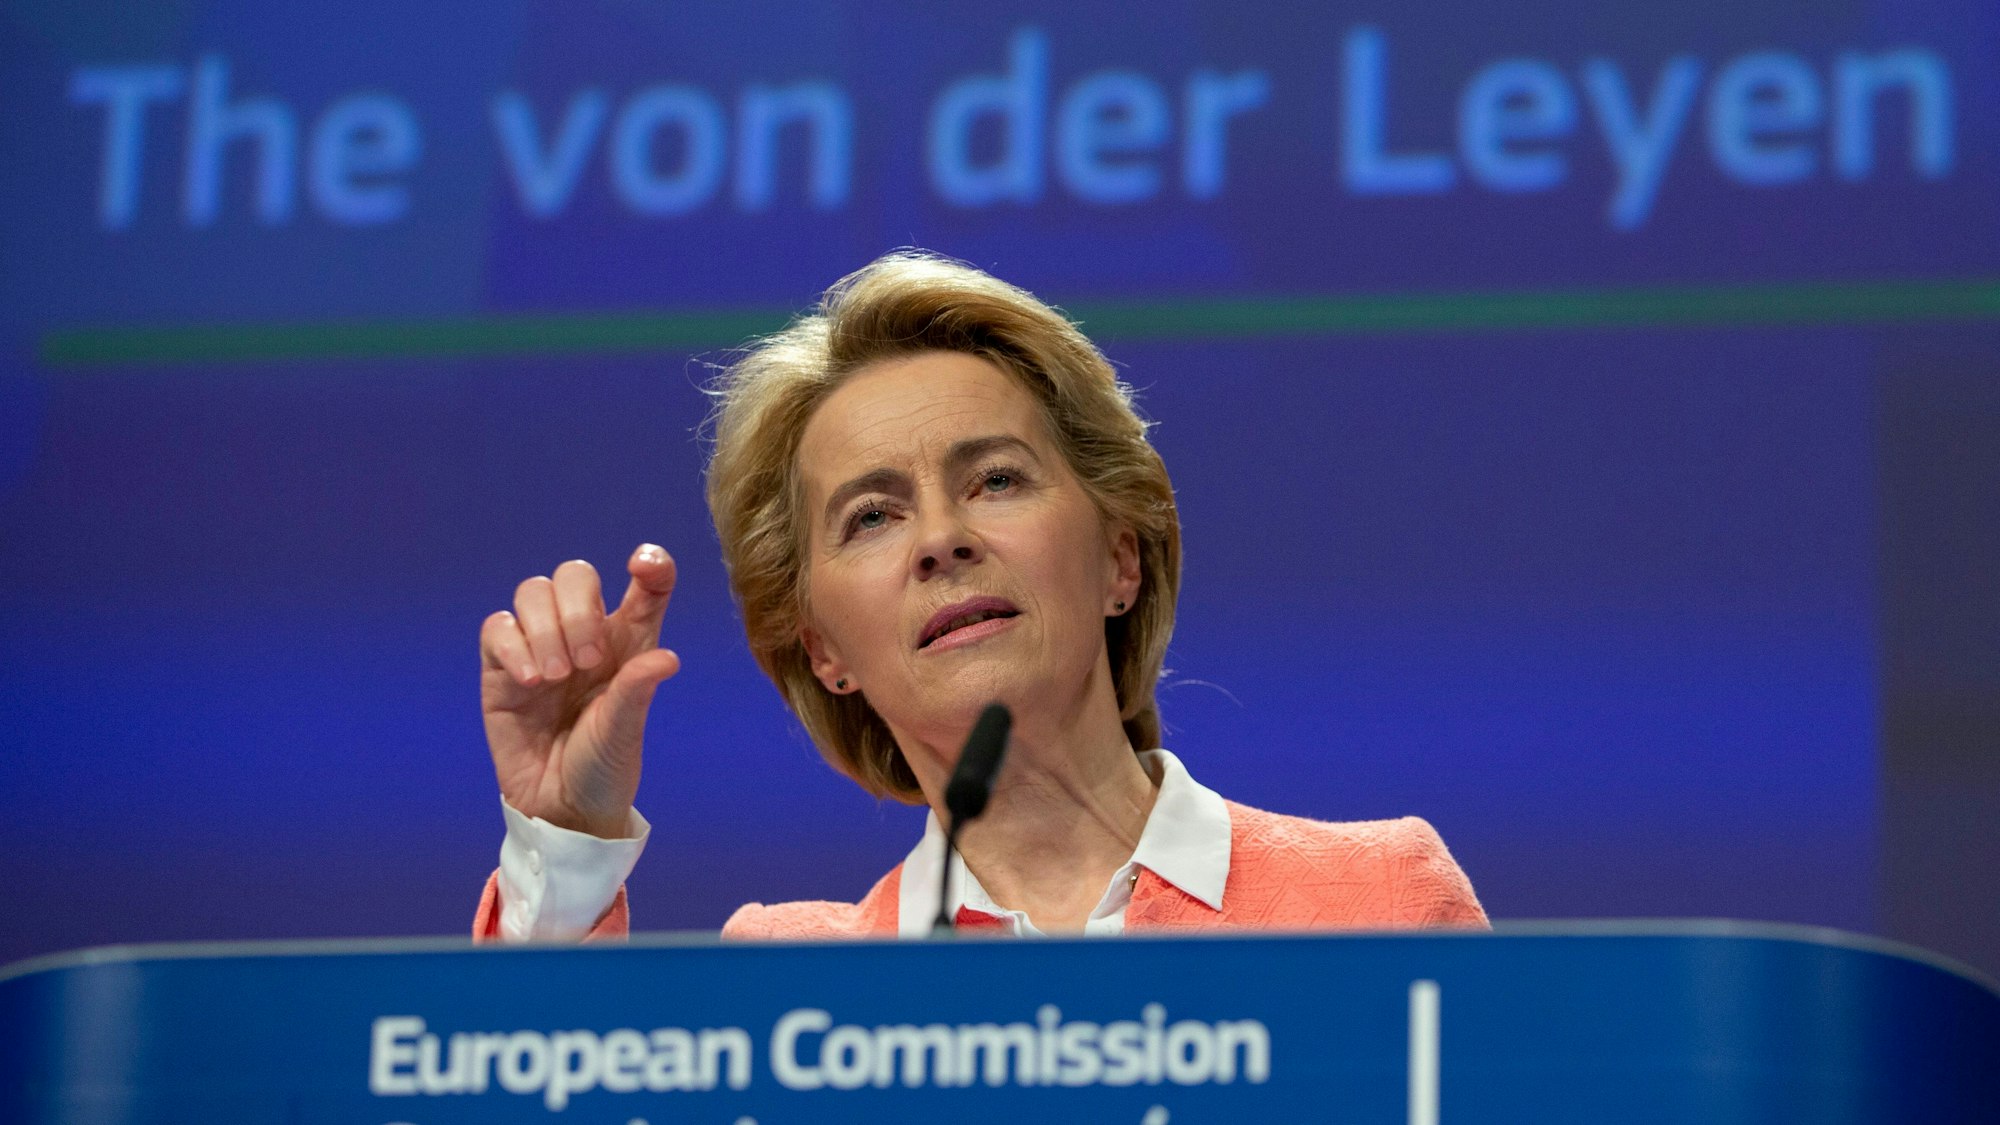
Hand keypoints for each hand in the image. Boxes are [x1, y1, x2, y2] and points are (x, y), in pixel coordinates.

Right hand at [480, 545, 680, 837]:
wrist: (560, 809)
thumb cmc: (604, 766)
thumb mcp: (626, 731)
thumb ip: (638, 690)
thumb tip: (667, 659)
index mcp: (628, 642)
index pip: (645, 586)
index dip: (650, 564)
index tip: (643, 564)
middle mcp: (585, 634)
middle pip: (575, 575)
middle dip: (579, 607)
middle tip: (589, 661)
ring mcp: (540, 647)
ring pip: (533, 592)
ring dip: (546, 627)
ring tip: (556, 677)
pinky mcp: (501, 668)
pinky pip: (497, 627)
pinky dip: (513, 645)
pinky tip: (531, 681)